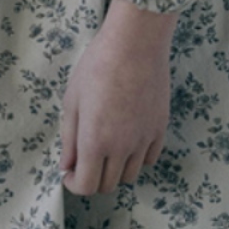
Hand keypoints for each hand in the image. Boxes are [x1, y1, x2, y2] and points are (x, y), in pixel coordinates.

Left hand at [59, 0, 177, 194]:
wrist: (136, 41)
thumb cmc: (98, 64)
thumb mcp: (73, 99)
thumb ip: (69, 138)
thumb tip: (67, 166)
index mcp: (95, 141)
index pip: (86, 186)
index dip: (74, 184)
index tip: (70, 172)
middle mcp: (121, 147)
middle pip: (108, 185)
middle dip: (92, 177)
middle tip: (86, 157)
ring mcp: (144, 138)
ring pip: (130, 175)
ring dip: (115, 168)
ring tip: (108, 146)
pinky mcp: (160, 127)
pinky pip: (148, 158)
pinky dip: (137, 157)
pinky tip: (128, 138)